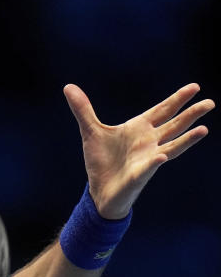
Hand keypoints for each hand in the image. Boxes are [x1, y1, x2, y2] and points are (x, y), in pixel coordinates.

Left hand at [63, 83, 213, 218]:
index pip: (162, 110)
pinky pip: (148, 167)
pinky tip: (162, 155)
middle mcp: (149, 142)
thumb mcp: (90, 131)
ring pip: (172, 146)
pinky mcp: (139, 175)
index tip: (195, 87)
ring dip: (187, 139)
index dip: (177, 99)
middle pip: (174, 125)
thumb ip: (83, 110)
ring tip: (204, 130)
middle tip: (210, 103)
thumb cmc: (100, 160)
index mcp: (139, 128)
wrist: (99, 189)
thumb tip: (68, 87)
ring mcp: (147, 159)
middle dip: (191, 114)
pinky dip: (154, 161)